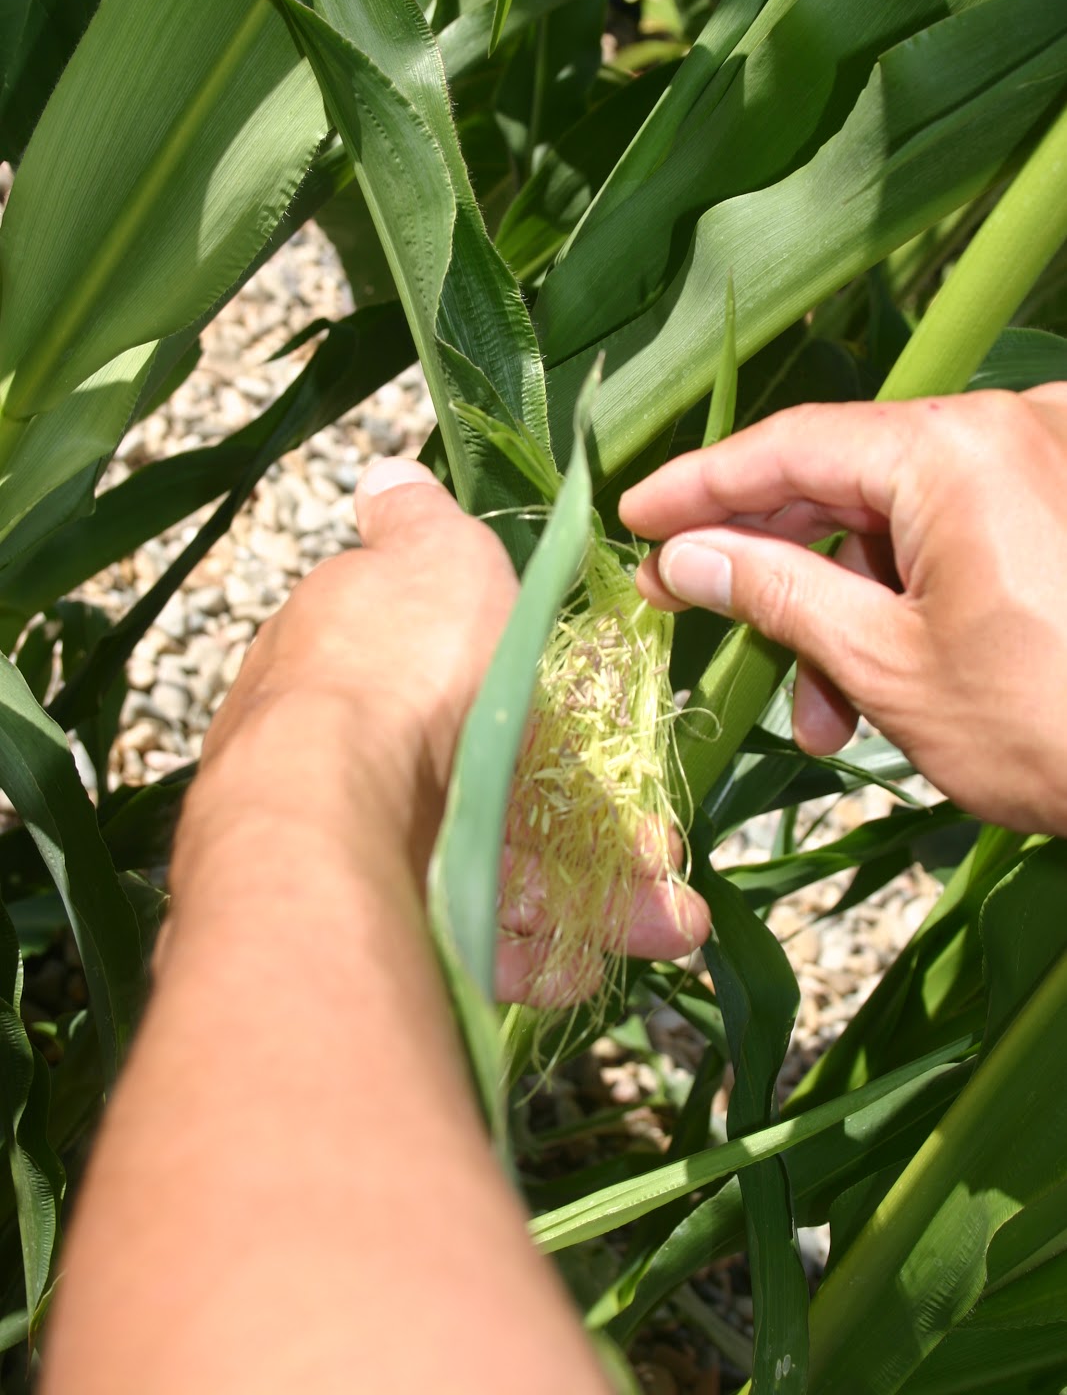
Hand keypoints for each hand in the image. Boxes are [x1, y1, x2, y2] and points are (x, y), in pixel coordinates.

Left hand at [195, 459, 708, 1000]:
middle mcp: (355, 761)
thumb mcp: (430, 558)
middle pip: (493, 788)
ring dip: (594, 898)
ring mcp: (368, 851)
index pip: (457, 682)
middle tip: (662, 856)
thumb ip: (420, 525)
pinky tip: (594, 964)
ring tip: (669, 923)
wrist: (334, 805)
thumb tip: (386, 478)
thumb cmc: (401, 664)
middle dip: (595, 824)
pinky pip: (474, 942)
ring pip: (499, 871)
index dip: (544, 708)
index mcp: (359, 668)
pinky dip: (540, 954)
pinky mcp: (382, 933)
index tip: (613, 736)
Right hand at [620, 386, 1066, 835]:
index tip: (634, 518)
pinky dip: (913, 597)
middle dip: (772, 563)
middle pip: (846, 476)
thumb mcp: (886, 665)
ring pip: (904, 516)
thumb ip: (774, 591)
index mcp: (956, 449)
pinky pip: (963, 528)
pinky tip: (885, 684)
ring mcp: (1053, 461)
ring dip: (846, 608)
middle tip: (693, 612)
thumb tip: (682, 557)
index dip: (700, 486)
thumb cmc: (1049, 728)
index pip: (790, 447)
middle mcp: (1011, 426)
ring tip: (821, 721)